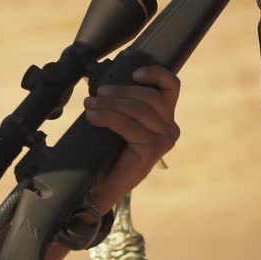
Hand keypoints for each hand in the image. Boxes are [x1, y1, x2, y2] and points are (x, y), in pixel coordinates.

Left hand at [83, 65, 180, 213]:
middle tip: (94, 95)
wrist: (103, 187)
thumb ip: (122, 104)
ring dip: (109, 104)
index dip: (155, 73)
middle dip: (119, 92)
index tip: (133, 73)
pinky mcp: (152, 150)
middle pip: (149, 96)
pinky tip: (93, 117)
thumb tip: (105, 84)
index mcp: (165, 118)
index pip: (171, 86)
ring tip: (89, 105)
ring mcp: (164, 140)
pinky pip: (128, 125)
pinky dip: (107, 117)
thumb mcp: (120, 123)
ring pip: (138, 109)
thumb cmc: (109, 152)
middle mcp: (170, 128)